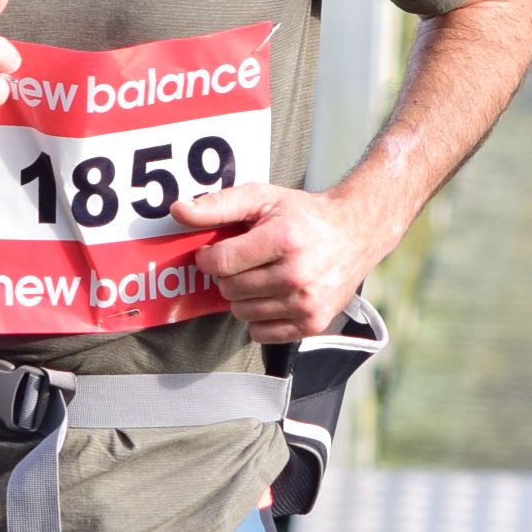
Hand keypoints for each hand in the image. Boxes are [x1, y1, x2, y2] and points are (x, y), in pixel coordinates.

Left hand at [170, 182, 390, 343]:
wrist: (354, 234)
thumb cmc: (302, 215)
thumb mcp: (261, 198)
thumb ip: (217, 205)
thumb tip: (177, 211)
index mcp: (284, 240)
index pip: (220, 263)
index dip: (208, 258)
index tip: (216, 252)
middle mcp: (298, 275)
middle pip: (229, 290)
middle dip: (228, 276)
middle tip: (245, 261)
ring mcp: (307, 303)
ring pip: (241, 313)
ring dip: (242, 297)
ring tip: (262, 275)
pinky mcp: (313, 324)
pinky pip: (260, 333)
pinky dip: (259, 317)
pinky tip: (273, 295)